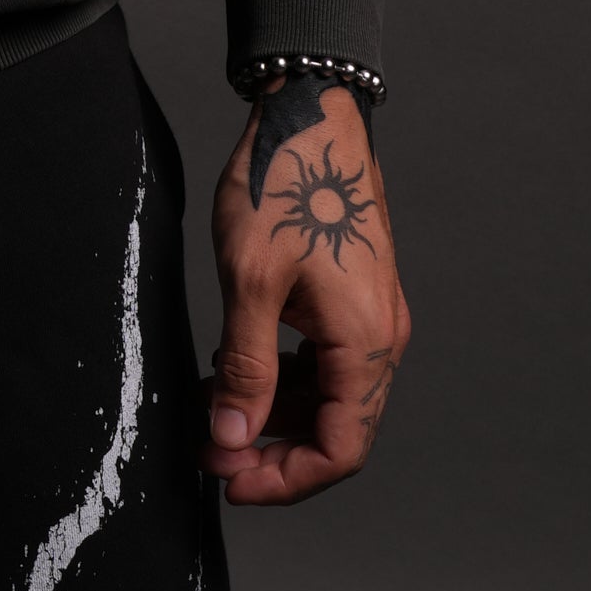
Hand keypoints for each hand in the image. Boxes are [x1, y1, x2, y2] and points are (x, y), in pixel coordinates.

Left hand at [203, 79, 410, 506]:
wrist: (311, 111)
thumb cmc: (285, 185)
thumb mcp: (250, 281)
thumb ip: (244, 367)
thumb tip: (231, 437)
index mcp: (366, 343)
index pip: (340, 450)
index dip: (284, 480)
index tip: (228, 479)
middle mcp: (381, 337)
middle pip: (337, 430)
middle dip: (272, 451)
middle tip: (210, 452)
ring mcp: (370, 315)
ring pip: (327, 395)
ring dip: (273, 413)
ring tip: (210, 408)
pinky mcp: (351, 295)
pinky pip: (322, 359)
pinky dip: (281, 373)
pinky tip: (233, 363)